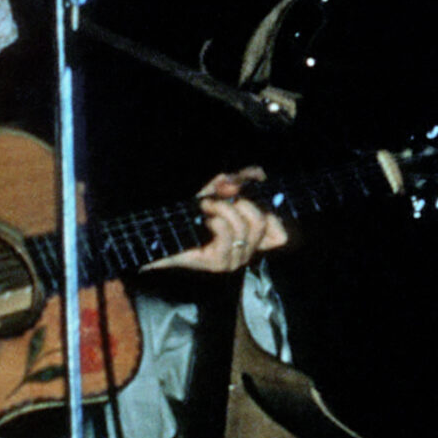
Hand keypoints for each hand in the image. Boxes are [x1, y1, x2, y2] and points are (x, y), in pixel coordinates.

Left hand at [157, 170, 287, 275]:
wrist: (158, 235)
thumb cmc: (187, 215)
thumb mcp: (215, 191)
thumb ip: (237, 180)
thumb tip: (256, 174)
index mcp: (249, 240)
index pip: (280, 236)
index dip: (271, 211)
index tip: (248, 196)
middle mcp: (245, 253)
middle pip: (263, 222)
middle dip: (242, 202)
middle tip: (220, 197)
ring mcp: (232, 260)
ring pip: (244, 227)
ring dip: (223, 208)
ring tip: (206, 205)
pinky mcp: (217, 263)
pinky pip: (227, 234)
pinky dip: (216, 219)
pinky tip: (204, 219)